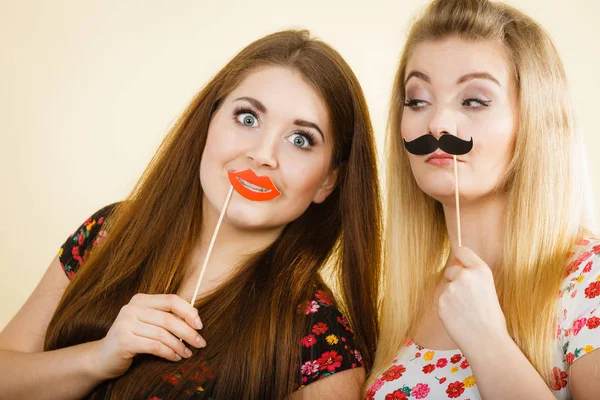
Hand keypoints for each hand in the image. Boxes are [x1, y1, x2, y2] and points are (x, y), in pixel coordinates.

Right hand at [91, 293, 205, 378]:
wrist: (103, 357)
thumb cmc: (132, 338)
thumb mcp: (149, 323)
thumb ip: (167, 316)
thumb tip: (196, 316)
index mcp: (141, 300)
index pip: (171, 300)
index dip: (188, 311)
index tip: (200, 325)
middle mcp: (131, 308)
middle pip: (168, 318)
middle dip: (188, 332)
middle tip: (200, 343)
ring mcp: (125, 323)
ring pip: (162, 334)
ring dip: (179, 345)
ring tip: (187, 353)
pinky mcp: (123, 340)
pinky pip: (154, 346)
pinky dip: (168, 353)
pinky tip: (175, 358)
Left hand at [438, 247, 507, 351]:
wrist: (486, 340)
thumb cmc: (491, 318)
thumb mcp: (488, 289)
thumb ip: (473, 277)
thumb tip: (458, 269)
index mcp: (481, 270)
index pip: (462, 251)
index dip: (460, 258)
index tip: (459, 262)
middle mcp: (464, 276)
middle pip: (451, 270)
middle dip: (454, 280)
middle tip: (466, 298)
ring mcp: (451, 288)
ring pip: (446, 287)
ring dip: (451, 296)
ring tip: (465, 311)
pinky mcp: (441, 301)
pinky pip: (441, 300)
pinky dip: (446, 307)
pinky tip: (458, 317)